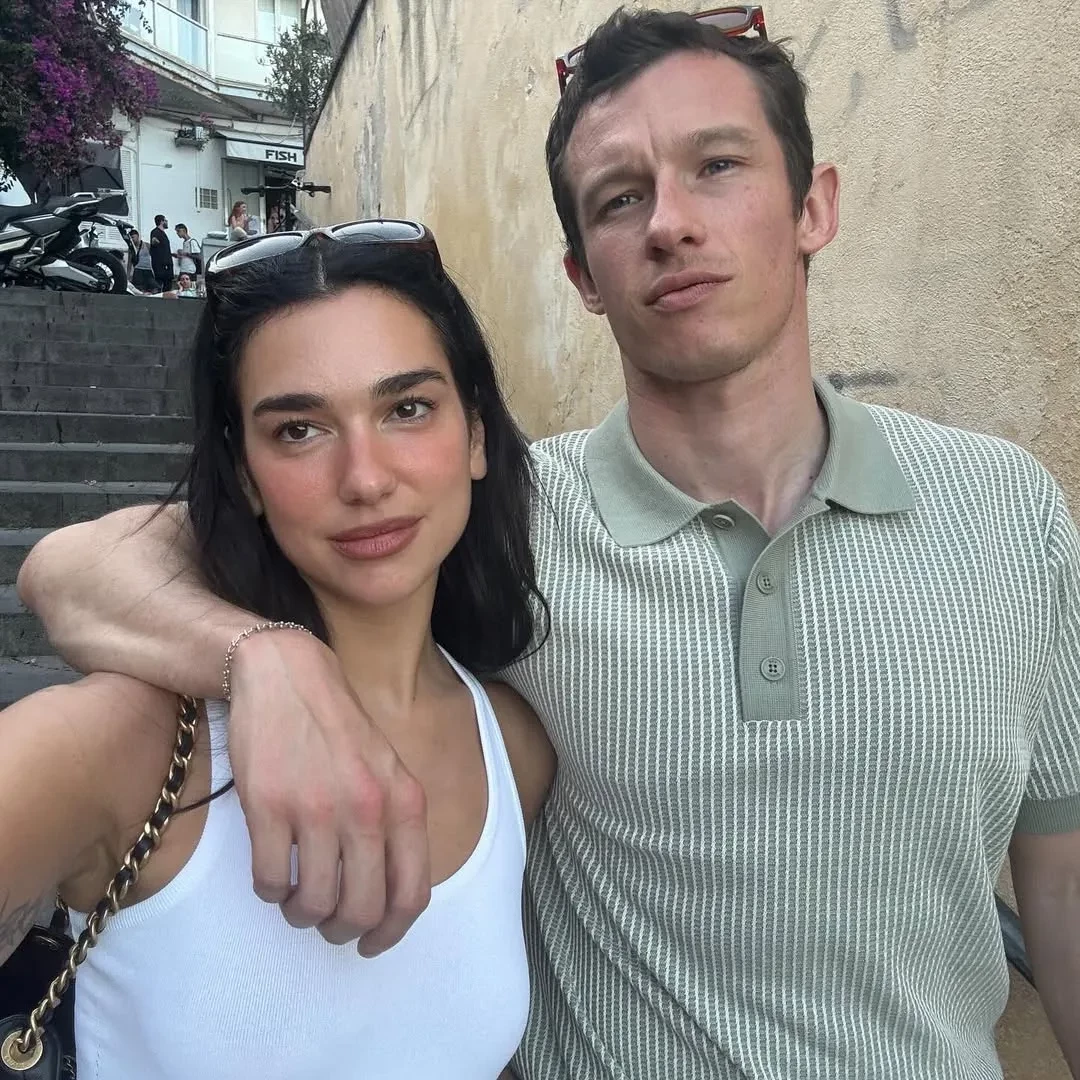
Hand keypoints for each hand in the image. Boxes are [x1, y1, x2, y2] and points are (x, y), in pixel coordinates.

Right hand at [226, 629, 430, 952]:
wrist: (286, 674)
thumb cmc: (337, 725)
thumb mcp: (387, 768)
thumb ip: (396, 824)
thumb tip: (387, 894)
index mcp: (405, 800)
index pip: (412, 894)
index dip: (391, 932)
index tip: (371, 943)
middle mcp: (368, 808)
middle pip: (362, 910)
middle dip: (342, 929)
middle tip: (327, 922)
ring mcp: (318, 808)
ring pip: (314, 903)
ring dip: (302, 913)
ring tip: (296, 898)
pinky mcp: (270, 806)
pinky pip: (270, 881)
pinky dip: (270, 891)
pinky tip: (272, 873)